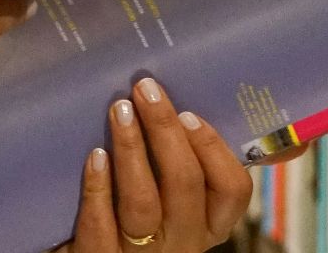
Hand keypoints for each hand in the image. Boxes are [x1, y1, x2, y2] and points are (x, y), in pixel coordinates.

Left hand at [54, 78, 254, 252]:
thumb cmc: (143, 213)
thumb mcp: (175, 198)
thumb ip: (188, 161)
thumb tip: (189, 105)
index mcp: (209, 224)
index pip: (233, 189)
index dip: (213, 148)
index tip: (188, 113)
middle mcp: (183, 241)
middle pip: (185, 184)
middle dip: (165, 130)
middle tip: (145, 90)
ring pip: (143, 203)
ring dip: (131, 150)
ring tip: (119, 111)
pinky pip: (101, 225)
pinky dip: (98, 188)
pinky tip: (94, 156)